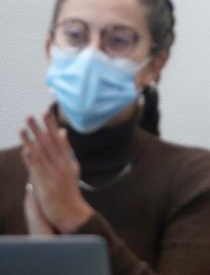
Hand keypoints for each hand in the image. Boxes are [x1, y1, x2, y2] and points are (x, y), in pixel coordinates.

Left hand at [19, 113, 93, 233]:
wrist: (71, 211)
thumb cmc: (68, 190)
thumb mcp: (71, 167)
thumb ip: (65, 151)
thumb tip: (62, 133)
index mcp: (68, 159)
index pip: (59, 138)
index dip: (52, 125)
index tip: (46, 112)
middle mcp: (62, 164)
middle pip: (49, 142)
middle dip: (40, 128)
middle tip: (31, 115)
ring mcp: (54, 173)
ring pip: (41, 153)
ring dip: (31, 140)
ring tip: (23, 127)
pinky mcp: (46, 182)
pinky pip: (38, 168)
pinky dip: (32, 158)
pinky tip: (26, 149)